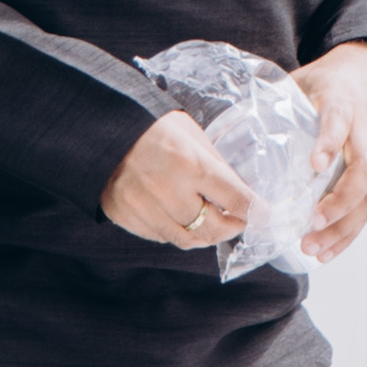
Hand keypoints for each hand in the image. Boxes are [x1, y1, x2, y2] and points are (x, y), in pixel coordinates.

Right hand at [99, 110, 255, 254]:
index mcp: (190, 164)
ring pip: (187, 239)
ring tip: (214, 226)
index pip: (235, 199)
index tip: (265, 215)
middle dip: (233, 228)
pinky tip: (182, 219)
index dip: (255, 211)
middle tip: (240, 222)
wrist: (102, 128)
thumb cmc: (154, 127)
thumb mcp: (193, 135)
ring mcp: (143, 207)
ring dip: (206, 236)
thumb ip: (217, 166)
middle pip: (212, 228)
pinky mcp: (125, 216)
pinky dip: (176, 231)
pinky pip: (160, 236)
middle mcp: (167, 190)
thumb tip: (242, 193)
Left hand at [293, 42, 366, 260]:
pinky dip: (349, 232)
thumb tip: (229, 122)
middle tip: (313, 222)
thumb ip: (277, 99)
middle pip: (364, 169)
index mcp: (345, 104)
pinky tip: (327, 250)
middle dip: (340, 201)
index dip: (330, 142)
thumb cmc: (337, 80)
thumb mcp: (306, 79)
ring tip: (314, 247)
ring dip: (343, 226)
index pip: (340, 122)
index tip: (316, 163)